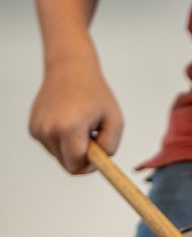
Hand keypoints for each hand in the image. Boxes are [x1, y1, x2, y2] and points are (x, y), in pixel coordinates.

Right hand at [29, 51, 123, 172]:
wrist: (70, 69)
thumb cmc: (94, 93)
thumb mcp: (115, 120)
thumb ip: (110, 146)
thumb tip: (98, 163)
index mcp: (69, 128)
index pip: (77, 166)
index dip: (90, 167)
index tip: (99, 157)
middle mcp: (49, 130)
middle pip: (68, 165)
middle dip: (83, 159)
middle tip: (94, 139)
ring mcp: (38, 129)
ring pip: (60, 156)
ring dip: (73, 148)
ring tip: (81, 125)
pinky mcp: (33, 128)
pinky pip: (52, 146)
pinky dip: (63, 140)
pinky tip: (69, 122)